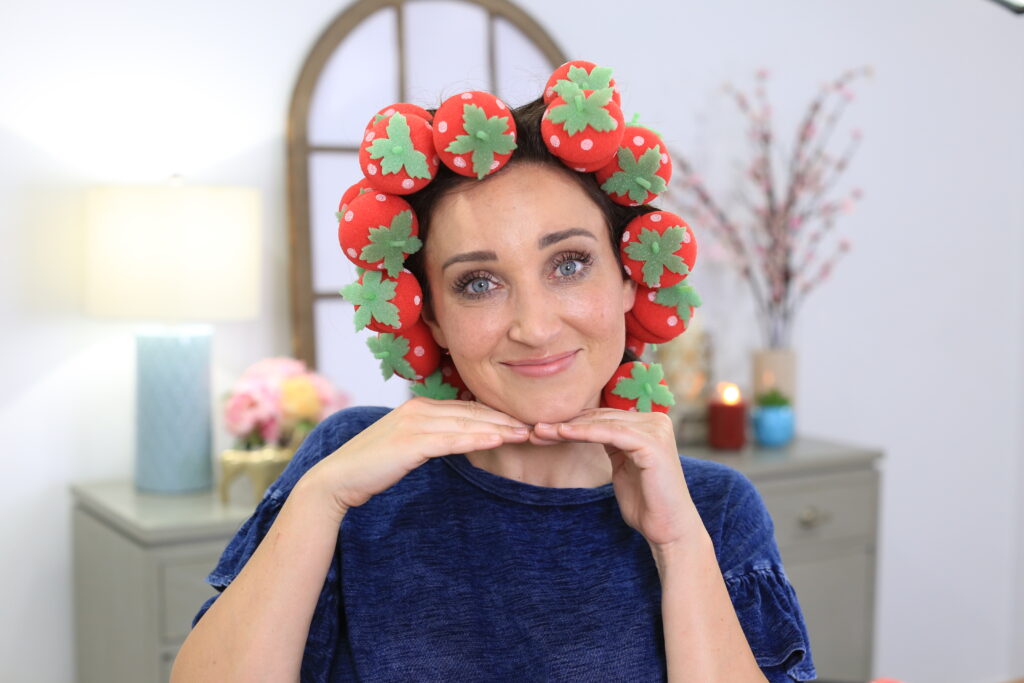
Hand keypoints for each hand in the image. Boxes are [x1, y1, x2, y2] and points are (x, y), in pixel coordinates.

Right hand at [300, 397, 530, 519]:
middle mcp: (419, 408)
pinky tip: (498, 440)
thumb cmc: (372, 466)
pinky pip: (452, 439)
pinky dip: (477, 438)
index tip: (522, 421)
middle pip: (472, 412)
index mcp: (420, 407)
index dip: (496, 414)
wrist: (338, 479)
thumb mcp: (407, 447)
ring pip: (467, 423)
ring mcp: (415, 423)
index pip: (467, 408)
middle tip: (536, 424)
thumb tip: (455, 441)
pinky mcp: (411, 441)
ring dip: (500, 428)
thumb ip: (430, 439)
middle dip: (506, 418)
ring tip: (527, 433)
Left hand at [531, 409, 704, 549]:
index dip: (572, 422)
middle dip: (565, 423)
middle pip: (601, 417)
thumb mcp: (622, 465)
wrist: (669, 528)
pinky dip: (584, 433)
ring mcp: (656, 430)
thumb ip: (611, 444)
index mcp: (649, 423)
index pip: (603, 417)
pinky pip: (610, 433)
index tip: (542, 428)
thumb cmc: (645, 502)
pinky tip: (561, 433)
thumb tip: (584, 427)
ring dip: (567, 427)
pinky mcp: (652, 443)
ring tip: (540, 431)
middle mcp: (656, 420)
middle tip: (534, 428)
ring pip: (602, 423)